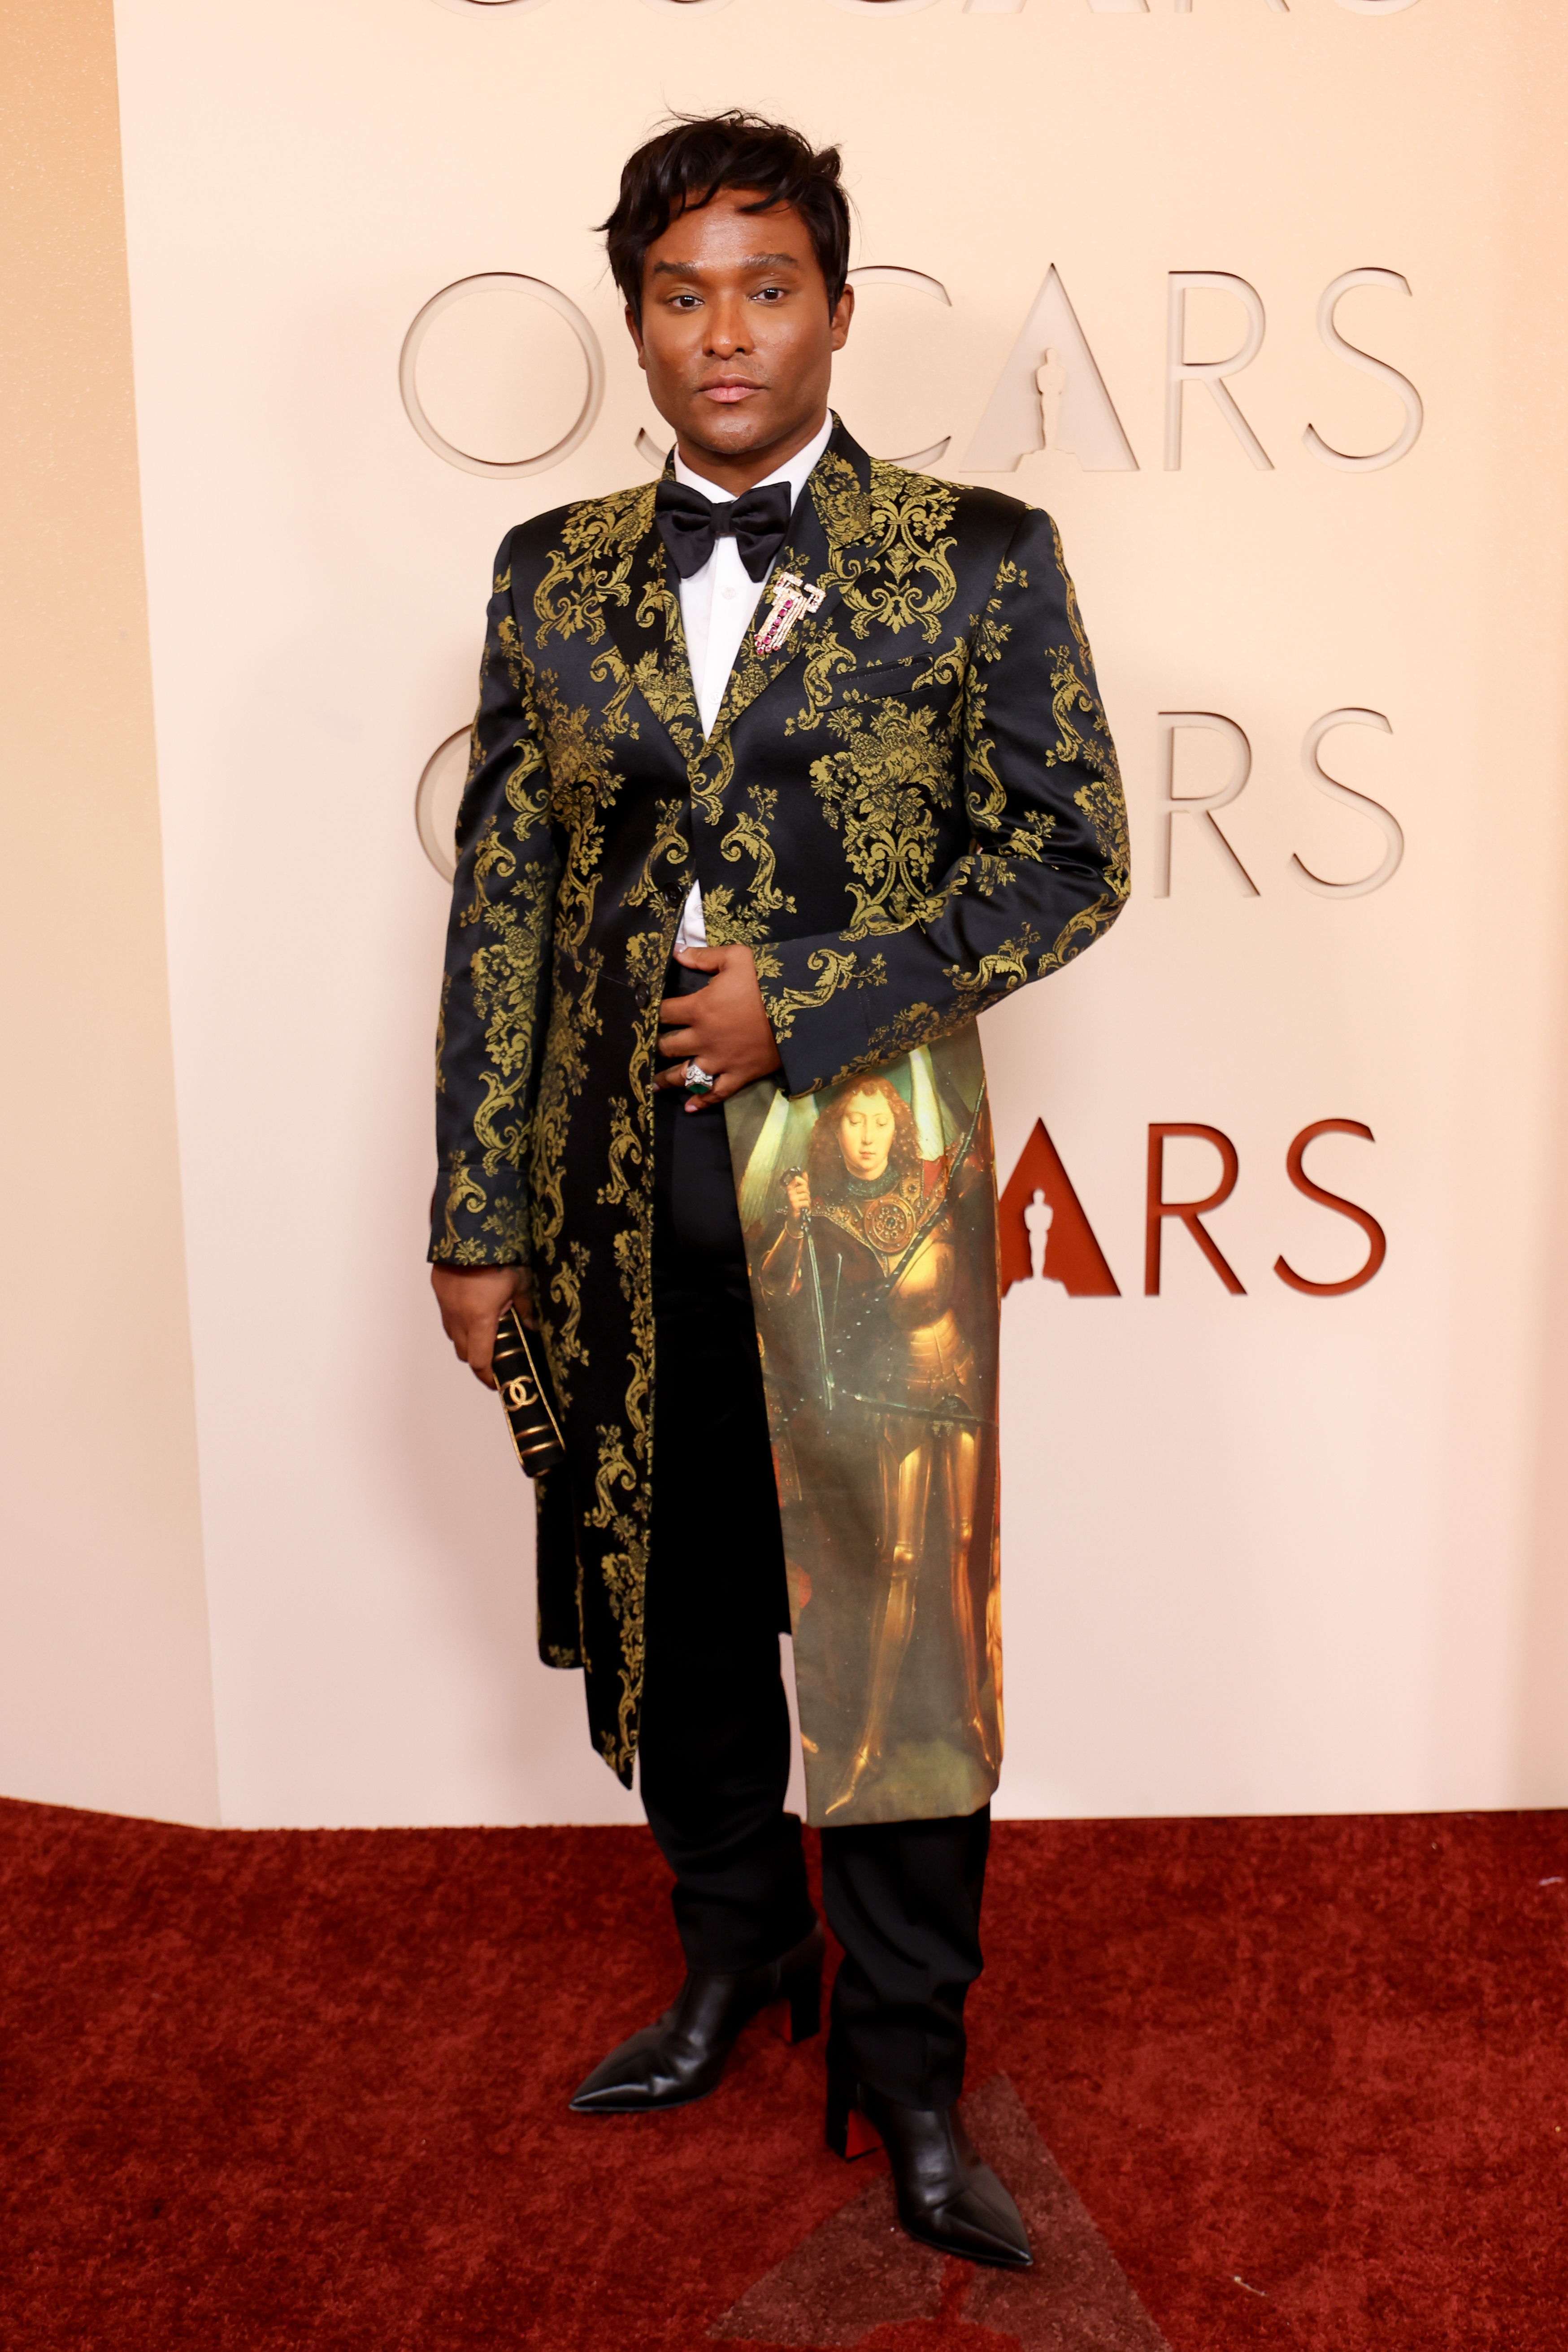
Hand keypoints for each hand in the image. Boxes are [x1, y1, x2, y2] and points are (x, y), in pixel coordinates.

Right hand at [431, 1262, 535, 1388]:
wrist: (470, 1228)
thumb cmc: (499, 1255)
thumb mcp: (521, 1283)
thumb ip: (526, 1309)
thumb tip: (533, 1328)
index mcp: (479, 1318)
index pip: (479, 1361)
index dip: (488, 1376)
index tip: (498, 1381)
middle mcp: (458, 1316)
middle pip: (465, 1353)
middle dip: (479, 1361)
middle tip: (495, 1359)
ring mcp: (446, 1304)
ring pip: (454, 1336)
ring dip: (468, 1341)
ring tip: (485, 1334)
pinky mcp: (439, 1290)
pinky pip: (447, 1316)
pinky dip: (459, 1322)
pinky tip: (473, 1311)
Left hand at [655, 942, 781, 1111]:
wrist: (801, 1011)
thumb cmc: (766, 982)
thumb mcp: (737, 958)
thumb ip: (704, 956)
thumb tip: (677, 952)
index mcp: (698, 1009)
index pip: (664, 1012)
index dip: (653, 1013)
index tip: (646, 1016)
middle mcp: (702, 1038)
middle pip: (668, 1047)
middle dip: (656, 1047)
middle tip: (649, 1049)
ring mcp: (719, 1060)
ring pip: (684, 1075)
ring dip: (667, 1080)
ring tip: (654, 1083)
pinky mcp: (737, 1076)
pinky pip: (715, 1093)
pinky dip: (701, 1102)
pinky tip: (690, 1108)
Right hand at [783, 1173, 809, 1228]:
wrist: (794, 1218)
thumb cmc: (797, 1204)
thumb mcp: (800, 1192)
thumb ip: (803, 1182)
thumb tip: (804, 1172)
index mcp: (790, 1188)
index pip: (796, 1179)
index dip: (803, 1181)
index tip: (805, 1186)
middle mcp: (789, 1192)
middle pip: (803, 1187)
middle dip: (807, 1193)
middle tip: (806, 1198)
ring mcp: (791, 1199)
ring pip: (806, 1195)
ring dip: (808, 1201)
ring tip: (805, 1204)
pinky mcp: (794, 1205)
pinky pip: (805, 1202)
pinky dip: (807, 1207)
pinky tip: (805, 1209)